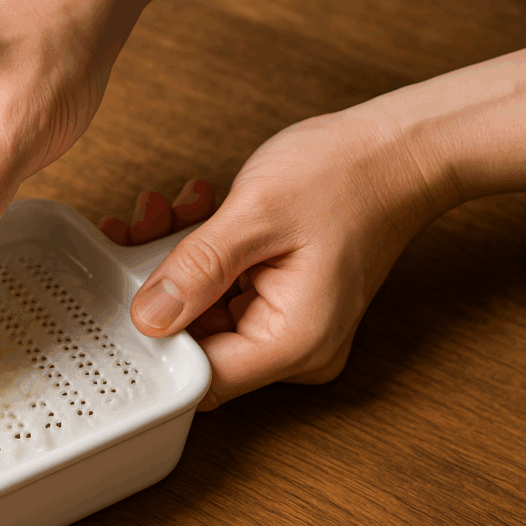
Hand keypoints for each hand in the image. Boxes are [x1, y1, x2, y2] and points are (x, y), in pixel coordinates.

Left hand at [108, 109, 454, 410]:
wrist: (399, 149)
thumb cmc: (348, 174)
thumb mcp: (256, 216)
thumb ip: (196, 271)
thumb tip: (147, 318)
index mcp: (294, 342)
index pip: (203, 377)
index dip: (156, 341)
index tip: (126, 298)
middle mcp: (295, 348)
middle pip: (198, 343)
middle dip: (162, 287)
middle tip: (142, 231)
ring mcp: (290, 327)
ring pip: (204, 312)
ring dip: (179, 262)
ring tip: (170, 210)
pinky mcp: (282, 303)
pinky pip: (225, 293)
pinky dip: (204, 256)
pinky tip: (197, 212)